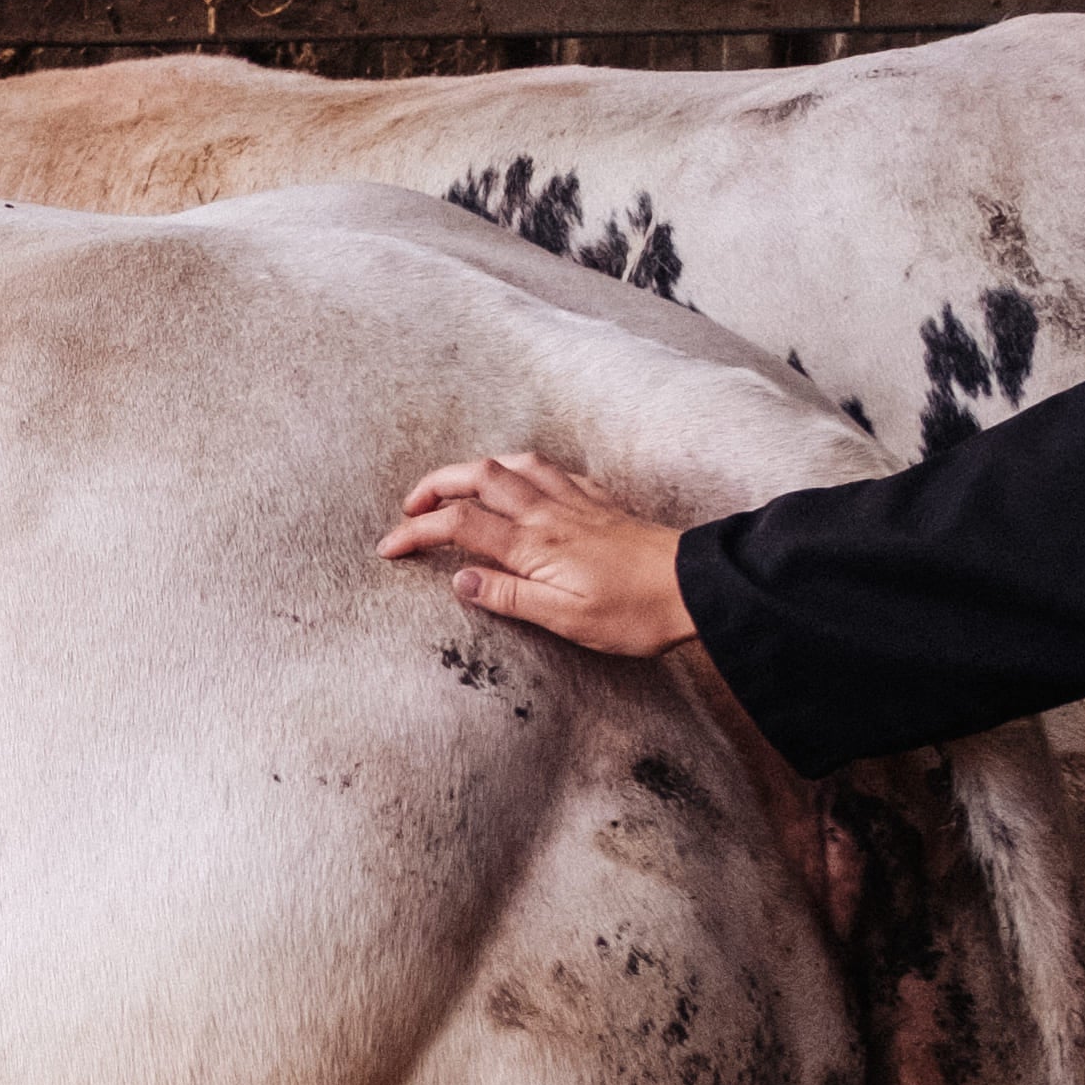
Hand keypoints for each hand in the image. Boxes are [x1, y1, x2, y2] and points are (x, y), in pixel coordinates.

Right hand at [378, 449, 697, 659]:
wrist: (695, 587)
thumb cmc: (635, 612)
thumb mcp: (565, 619)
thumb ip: (508, 596)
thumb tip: (458, 580)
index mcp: (533, 545)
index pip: (459, 526)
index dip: (417, 531)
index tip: (390, 547)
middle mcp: (548, 514)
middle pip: (478, 478)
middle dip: (436, 484)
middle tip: (410, 504)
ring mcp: (576, 502)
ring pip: (514, 465)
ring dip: (477, 468)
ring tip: (457, 485)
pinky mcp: (600, 502)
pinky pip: (553, 470)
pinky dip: (524, 469)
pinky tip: (524, 481)